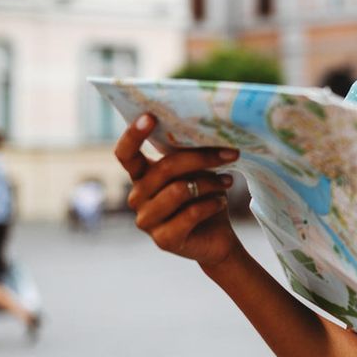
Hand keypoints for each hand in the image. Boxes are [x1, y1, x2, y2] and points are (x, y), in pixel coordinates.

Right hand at [116, 113, 240, 267]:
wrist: (216, 238)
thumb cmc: (204, 197)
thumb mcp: (197, 172)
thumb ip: (189, 154)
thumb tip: (208, 130)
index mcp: (141, 176)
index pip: (125, 154)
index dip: (133, 135)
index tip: (150, 116)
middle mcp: (137, 197)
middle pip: (164, 168)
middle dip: (201, 158)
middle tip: (231, 153)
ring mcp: (147, 221)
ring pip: (179, 190)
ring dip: (210, 183)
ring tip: (227, 182)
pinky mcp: (163, 240)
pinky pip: (190, 213)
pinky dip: (212, 204)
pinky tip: (222, 202)